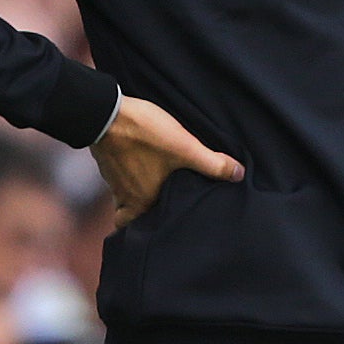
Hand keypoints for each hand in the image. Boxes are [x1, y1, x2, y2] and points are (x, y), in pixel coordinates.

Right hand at [90, 95, 243, 228]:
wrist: (105, 112)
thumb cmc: (144, 134)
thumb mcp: (185, 148)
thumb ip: (212, 164)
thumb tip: (238, 175)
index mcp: (142, 202)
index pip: (141, 229)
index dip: (152, 231)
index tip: (166, 227)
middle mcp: (125, 197)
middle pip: (135, 215)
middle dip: (148, 213)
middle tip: (167, 206)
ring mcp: (113, 180)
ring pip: (128, 195)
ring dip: (140, 191)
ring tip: (161, 181)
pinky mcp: (108, 162)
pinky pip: (121, 177)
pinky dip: (131, 173)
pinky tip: (145, 160)